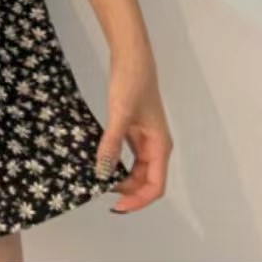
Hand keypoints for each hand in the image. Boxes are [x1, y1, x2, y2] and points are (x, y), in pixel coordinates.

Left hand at [95, 44, 171, 213]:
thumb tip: (102, 172)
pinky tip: (102, 162)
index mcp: (160, 146)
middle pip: (146, 181)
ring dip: (122, 178)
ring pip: (136, 170)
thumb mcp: (120, 114)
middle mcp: (156, 146)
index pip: (155, 186)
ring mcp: (145, 138)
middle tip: (102, 192)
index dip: (138, 200)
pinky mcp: (134, 130)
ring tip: (101, 181)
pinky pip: (128, 155)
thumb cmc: (131, 82)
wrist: (131, 56)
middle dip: (127, 191)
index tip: (116, 206)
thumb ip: (112, 144)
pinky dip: (117, 163)